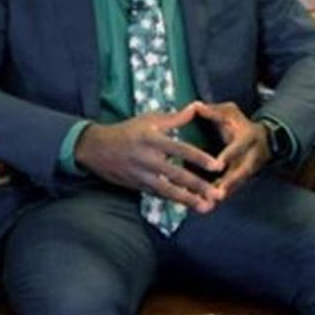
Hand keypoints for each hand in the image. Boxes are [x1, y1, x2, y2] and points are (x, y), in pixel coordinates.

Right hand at [75, 106, 224, 212]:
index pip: (180, 150)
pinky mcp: (139, 186)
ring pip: (168, 190)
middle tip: (218, 194)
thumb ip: (175, 117)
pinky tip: (190, 206)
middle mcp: (148, 159)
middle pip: (177, 174)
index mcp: (153, 140)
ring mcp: (142, 176)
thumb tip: (197, 106)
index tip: (217, 166)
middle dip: (198, 186)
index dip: (199, 158)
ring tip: (207, 208)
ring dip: (189, 200)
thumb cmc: (128, 130)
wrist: (96, 148)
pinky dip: (175, 201)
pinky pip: (160, 195)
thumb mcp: (149, 119)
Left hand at [193, 101, 271, 197]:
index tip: (219, 166)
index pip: (239, 147)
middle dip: (230, 184)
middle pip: (242, 173)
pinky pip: (230, 191)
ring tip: (208, 206)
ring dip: (223, 196)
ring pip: (236, 186)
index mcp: (249, 137)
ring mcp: (247, 171)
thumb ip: (213, 111)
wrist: (264, 140)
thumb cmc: (240, 124)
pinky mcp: (241, 181)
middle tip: (216, 195)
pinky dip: (218, 199)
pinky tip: (205, 207)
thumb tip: (195, 106)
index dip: (229, 156)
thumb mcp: (231, 113)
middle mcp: (251, 156)